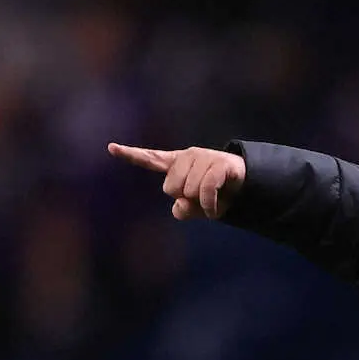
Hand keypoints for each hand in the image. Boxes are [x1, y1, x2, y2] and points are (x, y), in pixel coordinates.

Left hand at [107, 143, 245, 220]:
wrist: (247, 187)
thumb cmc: (218, 196)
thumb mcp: (198, 208)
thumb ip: (184, 210)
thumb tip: (180, 205)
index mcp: (177, 164)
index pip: (151, 159)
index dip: (131, 154)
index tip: (111, 147)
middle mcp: (188, 157)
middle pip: (170, 188)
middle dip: (186, 199)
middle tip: (203, 199)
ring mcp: (203, 157)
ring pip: (188, 191)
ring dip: (201, 203)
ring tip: (213, 200)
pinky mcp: (219, 163)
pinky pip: (205, 190)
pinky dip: (209, 206)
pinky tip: (214, 212)